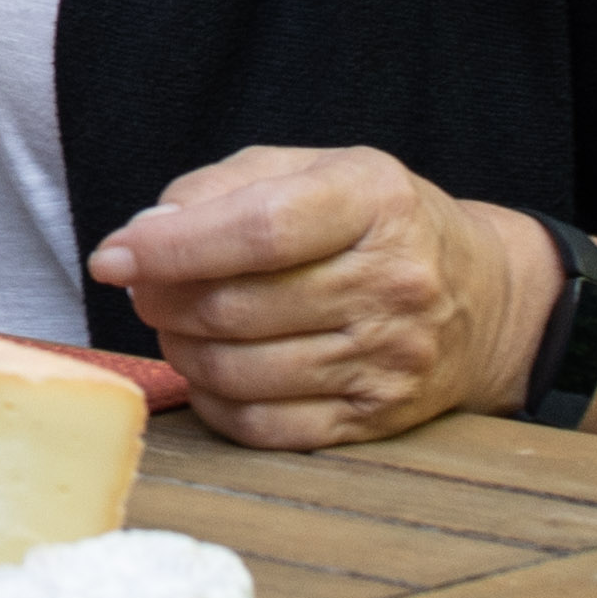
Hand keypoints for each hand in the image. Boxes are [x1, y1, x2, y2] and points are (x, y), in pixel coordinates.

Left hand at [85, 146, 557, 452]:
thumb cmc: (372, 223)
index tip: (112, 256)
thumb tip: (143, 235)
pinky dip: (215, 402)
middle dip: (164, 301)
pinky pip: (266, 427)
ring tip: (181, 325)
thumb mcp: (310, 170)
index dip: (171, 248)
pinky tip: (212, 371)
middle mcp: (392, 282)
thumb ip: (219, 189)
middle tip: (147, 289)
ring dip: (183, 350)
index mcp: (374, 201)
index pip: (257, 230)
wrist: (484, 297)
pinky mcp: (378, 418)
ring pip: (241, 372)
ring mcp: (390, 357)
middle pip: (237, 307)